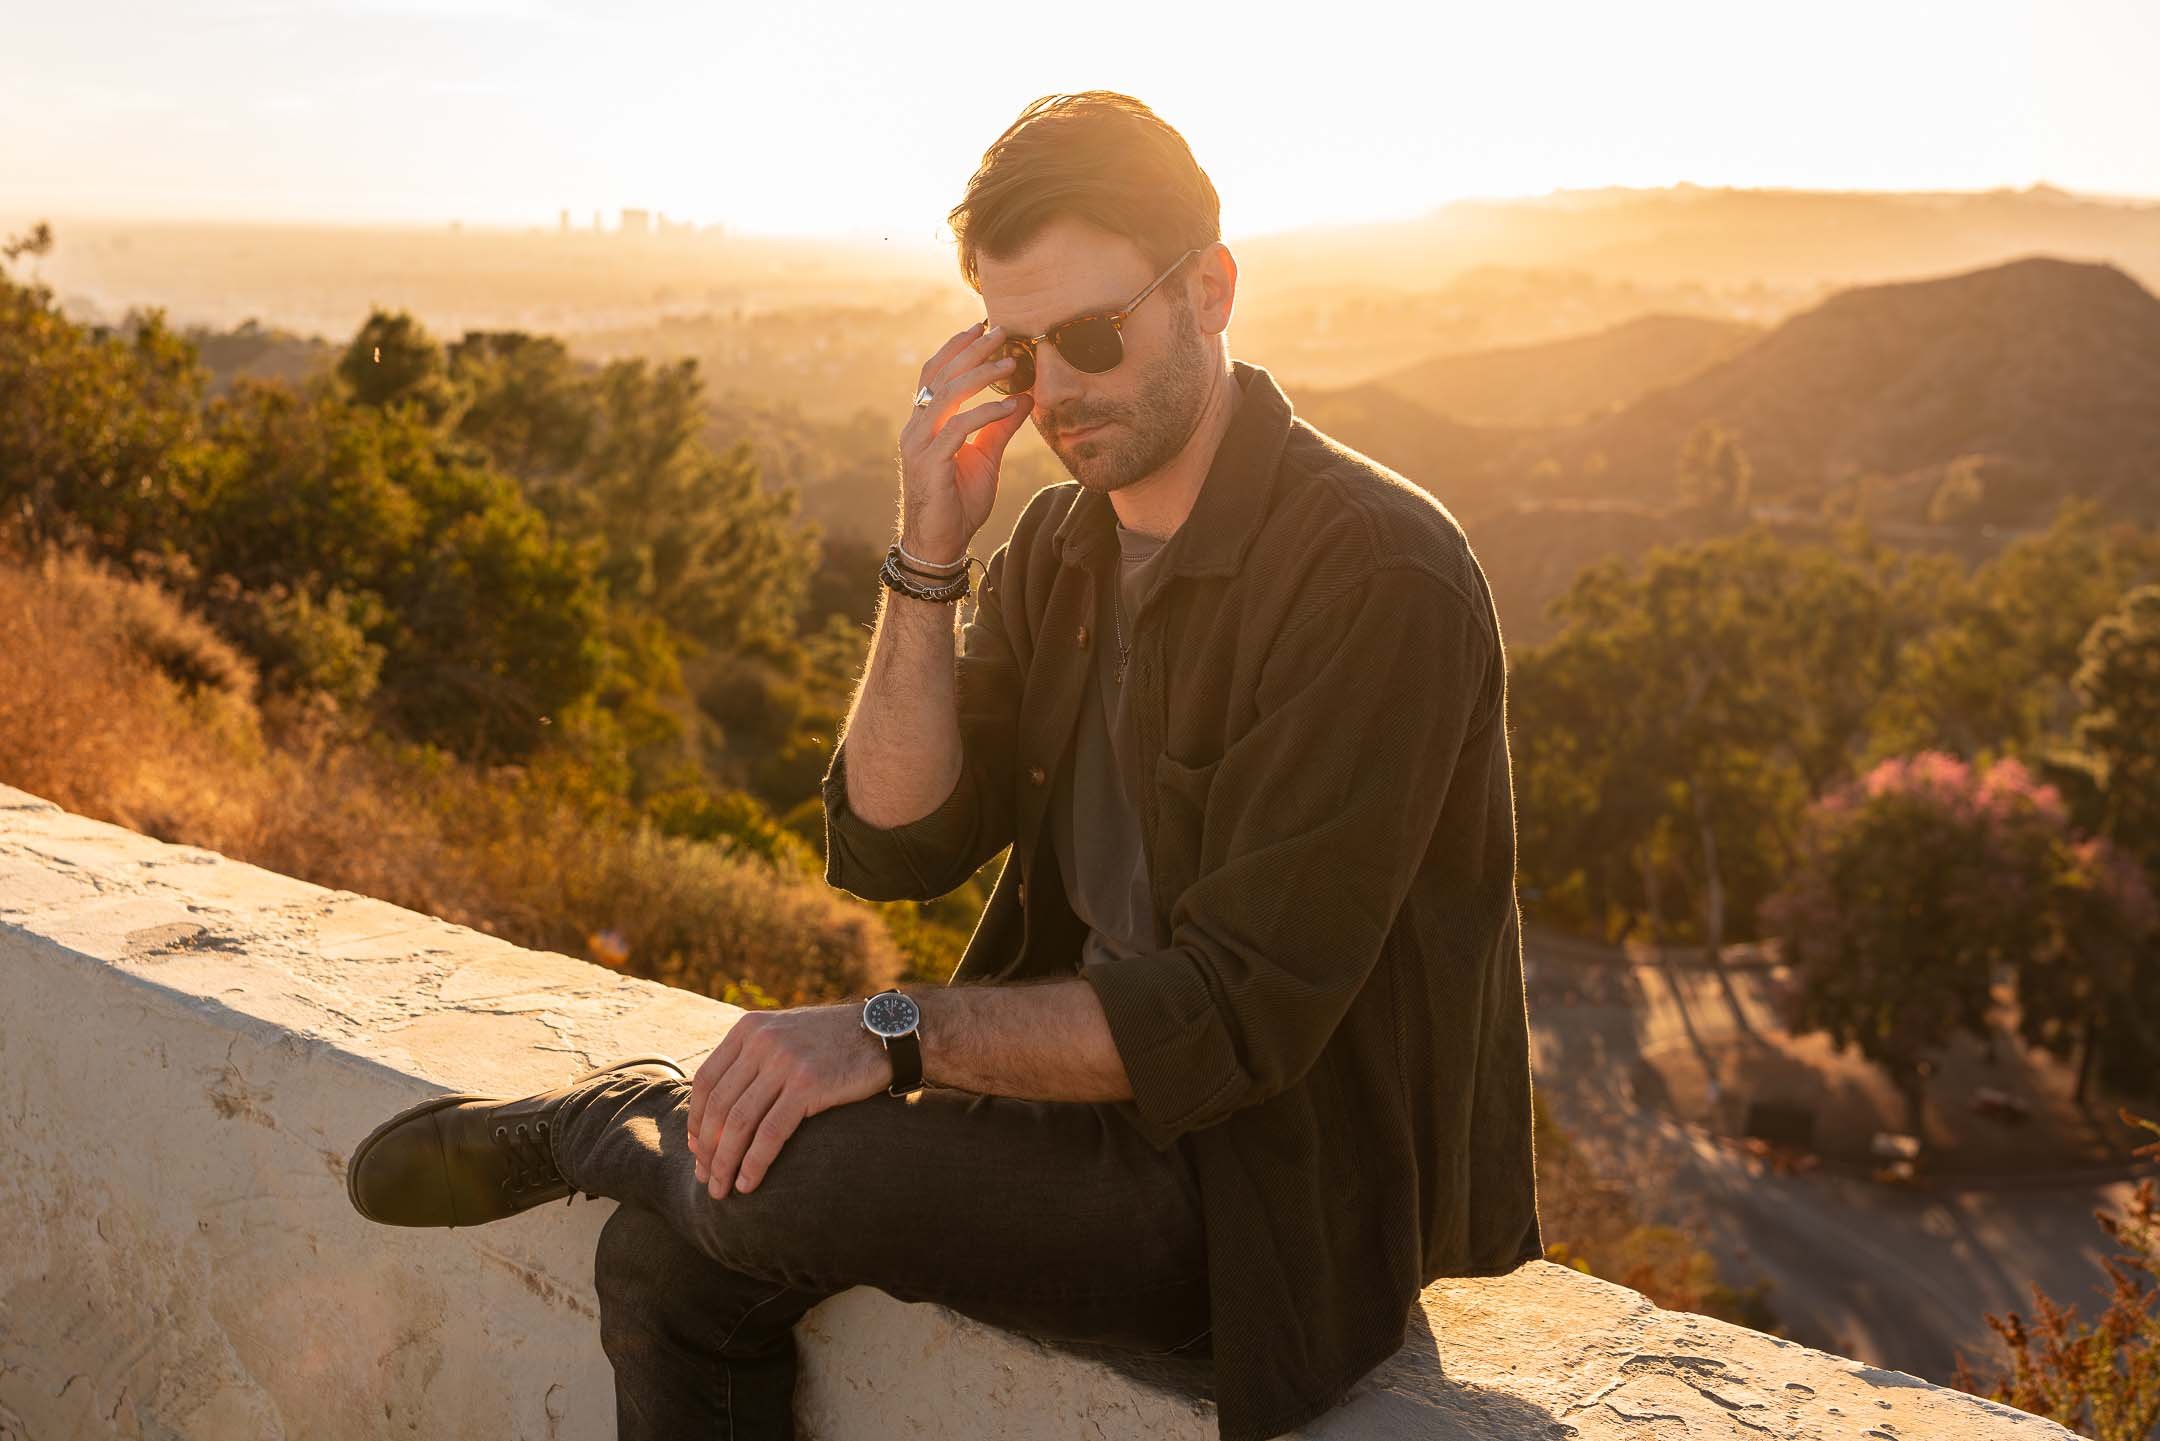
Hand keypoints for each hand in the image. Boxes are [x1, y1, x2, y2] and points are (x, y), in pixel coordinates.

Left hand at [685, 1003, 891, 1197]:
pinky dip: (754, 1163)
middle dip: (707, 1148)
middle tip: (706, 1177)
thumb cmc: (836, 1040)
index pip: (706, 1079)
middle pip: (719, 1105)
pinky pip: (770, 1133)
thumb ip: (756, 1056)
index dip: (696, 1119)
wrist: (885, 1032)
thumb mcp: (787, 1033)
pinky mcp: (808, 1085)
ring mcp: (785, 1062)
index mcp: (750, 1028)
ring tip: (721, 1189)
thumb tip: (723, 1103)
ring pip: (740, 1122)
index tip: (696, 1148)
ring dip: (725, 1162)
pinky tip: (748, 1184)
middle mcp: (762, 1041)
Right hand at [896, 320, 1033, 563]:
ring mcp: (919, 443)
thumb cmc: (958, 502)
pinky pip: (959, 428)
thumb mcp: (986, 457)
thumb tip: (1025, 398)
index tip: (981, 327)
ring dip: (981, 375)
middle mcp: (916, 426)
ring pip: (948, 395)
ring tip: (1010, 363)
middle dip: (971, 350)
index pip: (936, 373)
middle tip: (1000, 331)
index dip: (956, 348)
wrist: (939, 544)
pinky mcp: (930, 462)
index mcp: (924, 422)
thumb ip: (1000, 426)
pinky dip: (986, 413)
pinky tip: (1010, 405)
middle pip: (941, 375)